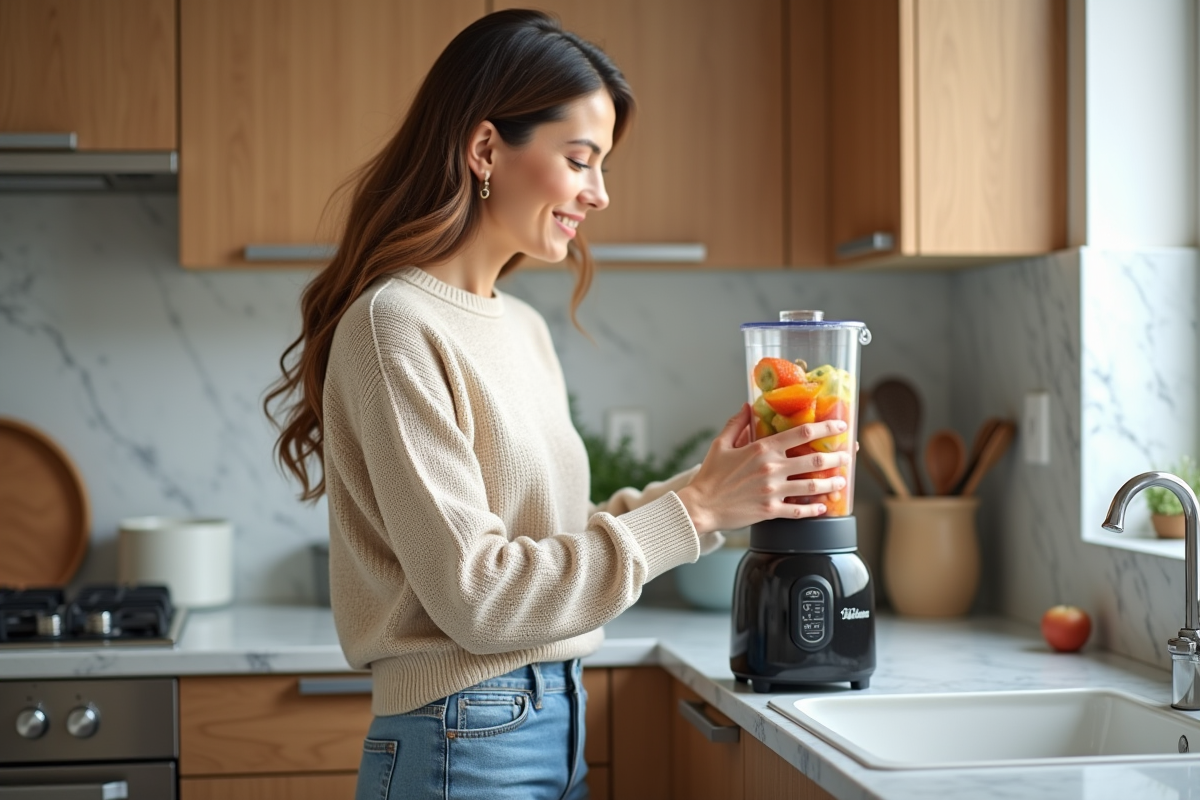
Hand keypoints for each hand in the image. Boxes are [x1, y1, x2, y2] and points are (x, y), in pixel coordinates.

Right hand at [675, 405, 851, 535]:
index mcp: (762, 449)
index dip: (826, 427)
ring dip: (831, 483)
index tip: (840, 426)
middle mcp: (772, 469)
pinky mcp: (771, 511)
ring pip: (812, 487)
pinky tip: (822, 507)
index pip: (802, 433)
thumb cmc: (710, 476)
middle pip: (815, 461)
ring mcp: (773, 491)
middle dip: (837, 457)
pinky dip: (814, 509)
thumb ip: (737, 424)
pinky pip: (799, 510)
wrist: (700, 507)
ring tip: (842, 481)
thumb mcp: (721, 444)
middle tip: (847, 456)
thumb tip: (748, 406)